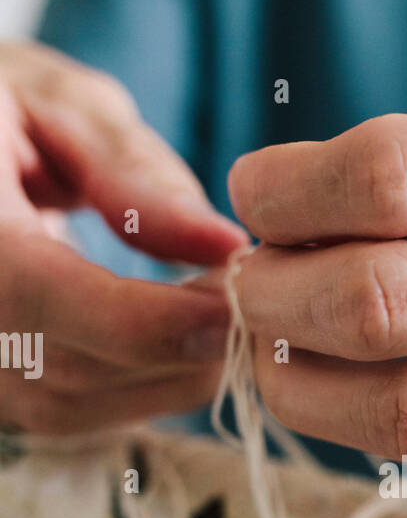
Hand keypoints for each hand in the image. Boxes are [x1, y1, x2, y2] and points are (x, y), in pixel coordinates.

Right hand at [0, 41, 244, 434]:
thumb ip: (134, 175)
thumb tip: (225, 244)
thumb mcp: (57, 104)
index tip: (240, 299)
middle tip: (248, 296)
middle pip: (69, 370)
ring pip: (70, 408)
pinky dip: (133, 386)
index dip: (156, 317)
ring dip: (163, 375)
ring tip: (218, 311)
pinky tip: (177, 339)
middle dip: (176, 347)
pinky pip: (62, 413)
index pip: (48, 297)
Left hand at [227, 61, 406, 495]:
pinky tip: (365, 399)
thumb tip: (313, 216)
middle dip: (276, 301)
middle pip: (391, 305)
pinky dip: (396, 433)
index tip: (254, 196)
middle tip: (244, 290)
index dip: (292, 193)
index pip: (398, 178)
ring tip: (275, 362)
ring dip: (312, 392)